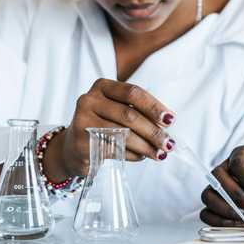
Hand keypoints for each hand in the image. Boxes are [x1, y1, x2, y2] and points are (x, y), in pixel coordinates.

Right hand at [43, 79, 175, 179]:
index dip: (154, 106)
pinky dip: (133, 155)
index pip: (133, 93)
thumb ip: (138, 112)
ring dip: (146, 146)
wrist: (72, 147)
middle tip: (169, 143)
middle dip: (153, 131)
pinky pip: (114, 150)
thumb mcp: (117, 111)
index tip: (170, 120)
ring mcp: (83, 121)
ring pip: (123, 135)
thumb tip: (165, 125)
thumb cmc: (103, 125)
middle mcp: (89, 100)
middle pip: (129, 115)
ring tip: (160, 154)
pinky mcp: (81, 142)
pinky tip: (141, 157)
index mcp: (102, 86)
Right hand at [199, 145, 243, 226]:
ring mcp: (219, 189)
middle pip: (218, 179)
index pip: (238, 163)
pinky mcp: (217, 207)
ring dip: (228, 210)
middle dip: (238, 197)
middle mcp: (227, 169)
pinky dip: (221, 222)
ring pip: (208, 196)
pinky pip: (207, 215)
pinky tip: (240, 224)